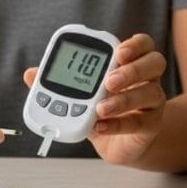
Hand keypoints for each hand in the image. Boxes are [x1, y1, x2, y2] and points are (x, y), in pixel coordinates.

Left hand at [24, 33, 166, 164]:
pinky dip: (116, 124)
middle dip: (132, 69)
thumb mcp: (81, 94)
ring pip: (150, 93)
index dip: (134, 45)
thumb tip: (31, 73)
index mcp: (131, 63)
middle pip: (155, 63)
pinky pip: (139, 122)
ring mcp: (152, 103)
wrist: (119, 143)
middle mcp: (147, 79)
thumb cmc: (103, 110)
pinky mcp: (151, 125)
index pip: (143, 45)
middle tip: (109, 80)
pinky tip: (99, 126)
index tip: (118, 52)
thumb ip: (58, 83)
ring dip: (123, 100)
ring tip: (99, 108)